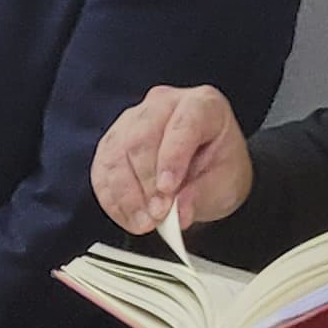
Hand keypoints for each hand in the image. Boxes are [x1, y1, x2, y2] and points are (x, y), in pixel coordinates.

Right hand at [94, 84, 252, 234]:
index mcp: (202, 104)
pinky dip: (112, 200)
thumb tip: (179, 213)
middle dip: (145, 183)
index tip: (168, 190)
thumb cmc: (218, 169)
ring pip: (115, 155)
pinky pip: (101, 171)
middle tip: (156, 216)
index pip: (182, 125)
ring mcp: (131, 121)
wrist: (204, 171)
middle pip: (140, 139)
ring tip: (143, 222)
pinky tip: (128, 217)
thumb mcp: (226, 183)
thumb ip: (202, 194)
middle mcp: (163, 104)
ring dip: (126, 196)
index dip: (172, 158)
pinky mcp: (111, 142)